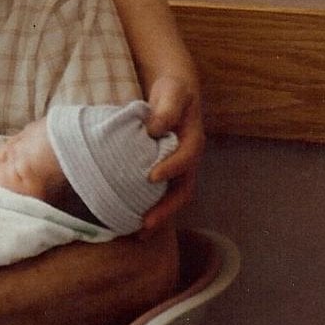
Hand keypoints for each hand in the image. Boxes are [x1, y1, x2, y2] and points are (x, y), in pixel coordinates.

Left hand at [140, 73, 205, 231]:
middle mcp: (188, 159)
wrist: (175, 92)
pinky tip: (132, 222)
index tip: (151, 177)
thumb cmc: (173, 90)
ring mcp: (178, 169)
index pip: (185, 158)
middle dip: (166, 209)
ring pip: (173, 198)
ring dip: (159, 217)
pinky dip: (150, 209)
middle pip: (183, 190)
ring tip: (138, 234)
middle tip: (145, 224)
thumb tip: (154, 129)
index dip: (171, 168)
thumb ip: (166, 108)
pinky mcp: (166, 172)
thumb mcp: (172, 92)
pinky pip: (161, 195)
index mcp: (192, 140)